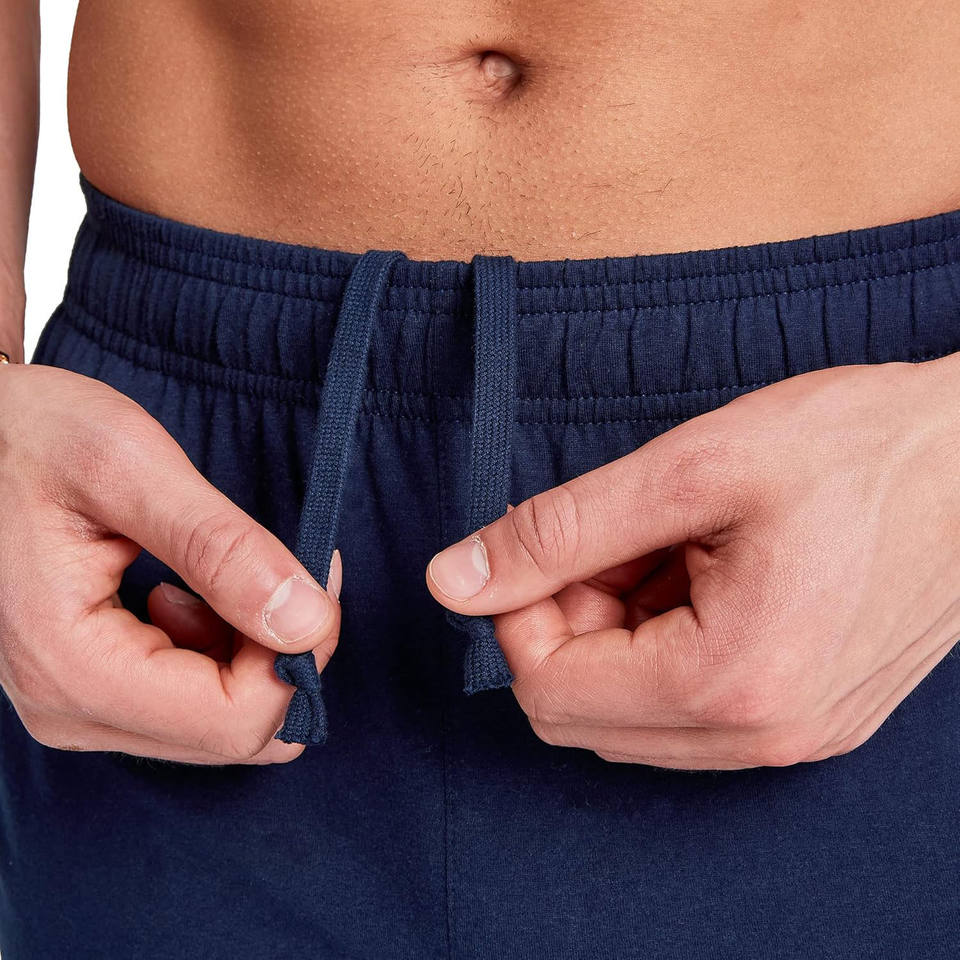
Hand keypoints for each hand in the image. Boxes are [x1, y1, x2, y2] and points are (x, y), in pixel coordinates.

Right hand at [0, 364, 340, 764]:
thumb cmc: (26, 435)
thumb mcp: (127, 466)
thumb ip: (220, 546)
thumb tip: (306, 622)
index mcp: (73, 667)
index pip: (235, 719)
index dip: (300, 654)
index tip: (314, 574)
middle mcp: (71, 711)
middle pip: (235, 733)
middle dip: (286, 653)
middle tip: (289, 569)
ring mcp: (77, 708)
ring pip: (221, 723)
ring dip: (257, 648)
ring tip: (234, 570)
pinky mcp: (89, 691)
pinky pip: (191, 704)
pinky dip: (224, 650)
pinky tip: (197, 592)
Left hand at [426, 356, 959, 769]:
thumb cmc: (855, 447)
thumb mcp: (690, 467)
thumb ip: (558, 531)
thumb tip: (450, 580)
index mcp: (731, 681)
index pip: (548, 692)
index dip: (521, 612)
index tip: (547, 545)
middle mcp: (764, 735)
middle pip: (584, 714)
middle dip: (571, 622)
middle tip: (618, 539)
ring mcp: (793, 736)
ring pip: (632, 715)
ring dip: (618, 631)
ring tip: (672, 546)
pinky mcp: (809, 717)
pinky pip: (689, 709)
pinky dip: (665, 642)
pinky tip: (705, 571)